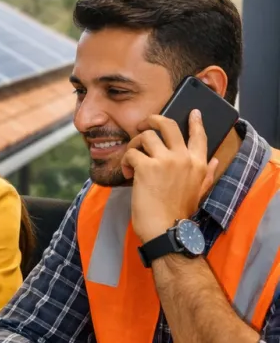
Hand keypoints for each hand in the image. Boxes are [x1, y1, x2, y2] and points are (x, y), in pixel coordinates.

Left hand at [121, 112, 217, 242]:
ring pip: (146, 135)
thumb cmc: (178, 213)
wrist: (166, 229)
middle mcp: (184, 158)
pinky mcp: (146, 167)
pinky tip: (128, 172)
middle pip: (168, 125)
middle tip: (143, 125)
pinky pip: (132, 153)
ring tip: (132, 158)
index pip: (199, 136)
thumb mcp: (199, 192)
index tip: (193, 112)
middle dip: (152, 120)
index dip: (196, 121)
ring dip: (135, 144)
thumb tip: (216, 160)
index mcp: (199, 164)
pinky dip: (126, 161)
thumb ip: (208, 174)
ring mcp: (165, 161)